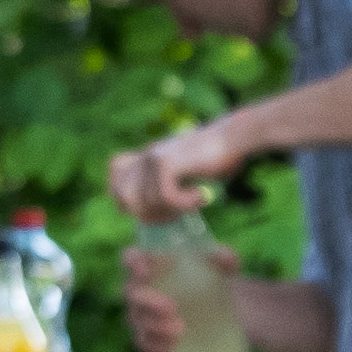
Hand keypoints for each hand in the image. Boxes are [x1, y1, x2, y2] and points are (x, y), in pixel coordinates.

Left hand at [98, 113, 237, 222]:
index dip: (128, 201)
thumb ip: (166, 183)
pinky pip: (165, 198)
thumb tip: (157, 212)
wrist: (235, 137)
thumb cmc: (218, 157)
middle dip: (147, 214)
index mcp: (145, 156)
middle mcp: (145, 156)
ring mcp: (153, 158)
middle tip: (174, 214)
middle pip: (124, 197)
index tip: (153, 208)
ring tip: (192, 205)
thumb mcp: (185, 169)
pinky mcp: (167, 162)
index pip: (115, 181)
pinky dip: (185, 204)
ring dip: (169, 212)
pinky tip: (202, 197)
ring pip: (145, 203)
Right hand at [117, 227, 221, 351]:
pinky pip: (144, 344)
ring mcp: (144, 316)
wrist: (230, 312)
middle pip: (131, 293)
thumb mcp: (226, 270)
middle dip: (147, 300)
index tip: (147, 270)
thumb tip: (225, 257)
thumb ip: (226, 260)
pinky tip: (172, 348)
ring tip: (181, 330)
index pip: (130, 259)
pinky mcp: (153, 338)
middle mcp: (142, 289)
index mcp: (152, 266)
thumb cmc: (218, 282)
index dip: (132, 263)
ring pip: (137, 321)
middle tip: (173, 307)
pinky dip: (155, 346)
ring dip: (155, 326)